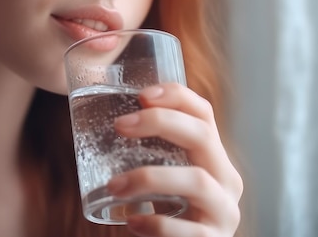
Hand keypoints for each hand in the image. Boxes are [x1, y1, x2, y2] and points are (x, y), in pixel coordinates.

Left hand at [108, 83, 242, 236]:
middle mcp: (226, 179)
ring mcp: (224, 211)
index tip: (141, 94)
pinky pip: (190, 231)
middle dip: (160, 123)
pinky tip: (133, 222)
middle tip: (119, 125)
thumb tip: (92, 114)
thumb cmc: (167, 210)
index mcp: (212, 157)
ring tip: (113, 186)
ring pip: (197, 181)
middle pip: (203, 136)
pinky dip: (158, 225)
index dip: (176, 96)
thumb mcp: (164, 174)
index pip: (203, 114)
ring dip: (148, 178)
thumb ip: (147, 151)